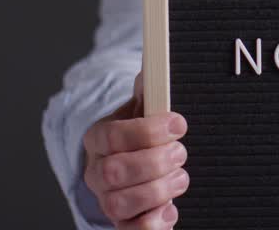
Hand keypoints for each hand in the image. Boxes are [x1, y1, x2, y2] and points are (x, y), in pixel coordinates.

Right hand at [82, 72, 189, 228]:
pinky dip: (152, 224)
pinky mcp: (123, 223)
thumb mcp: (145, 107)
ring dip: (158, 190)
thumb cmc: (142, 132)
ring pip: (120, 203)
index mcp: (99, 137)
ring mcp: (108, 200)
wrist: (136, 161)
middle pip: (115, 171)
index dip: (148, 131)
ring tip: (180, 178)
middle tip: (181, 153)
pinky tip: (169, 209)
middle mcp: (98, 171)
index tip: (179, 124)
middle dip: (155, 162)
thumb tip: (156, 65)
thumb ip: (151, 88)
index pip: (113, 135)